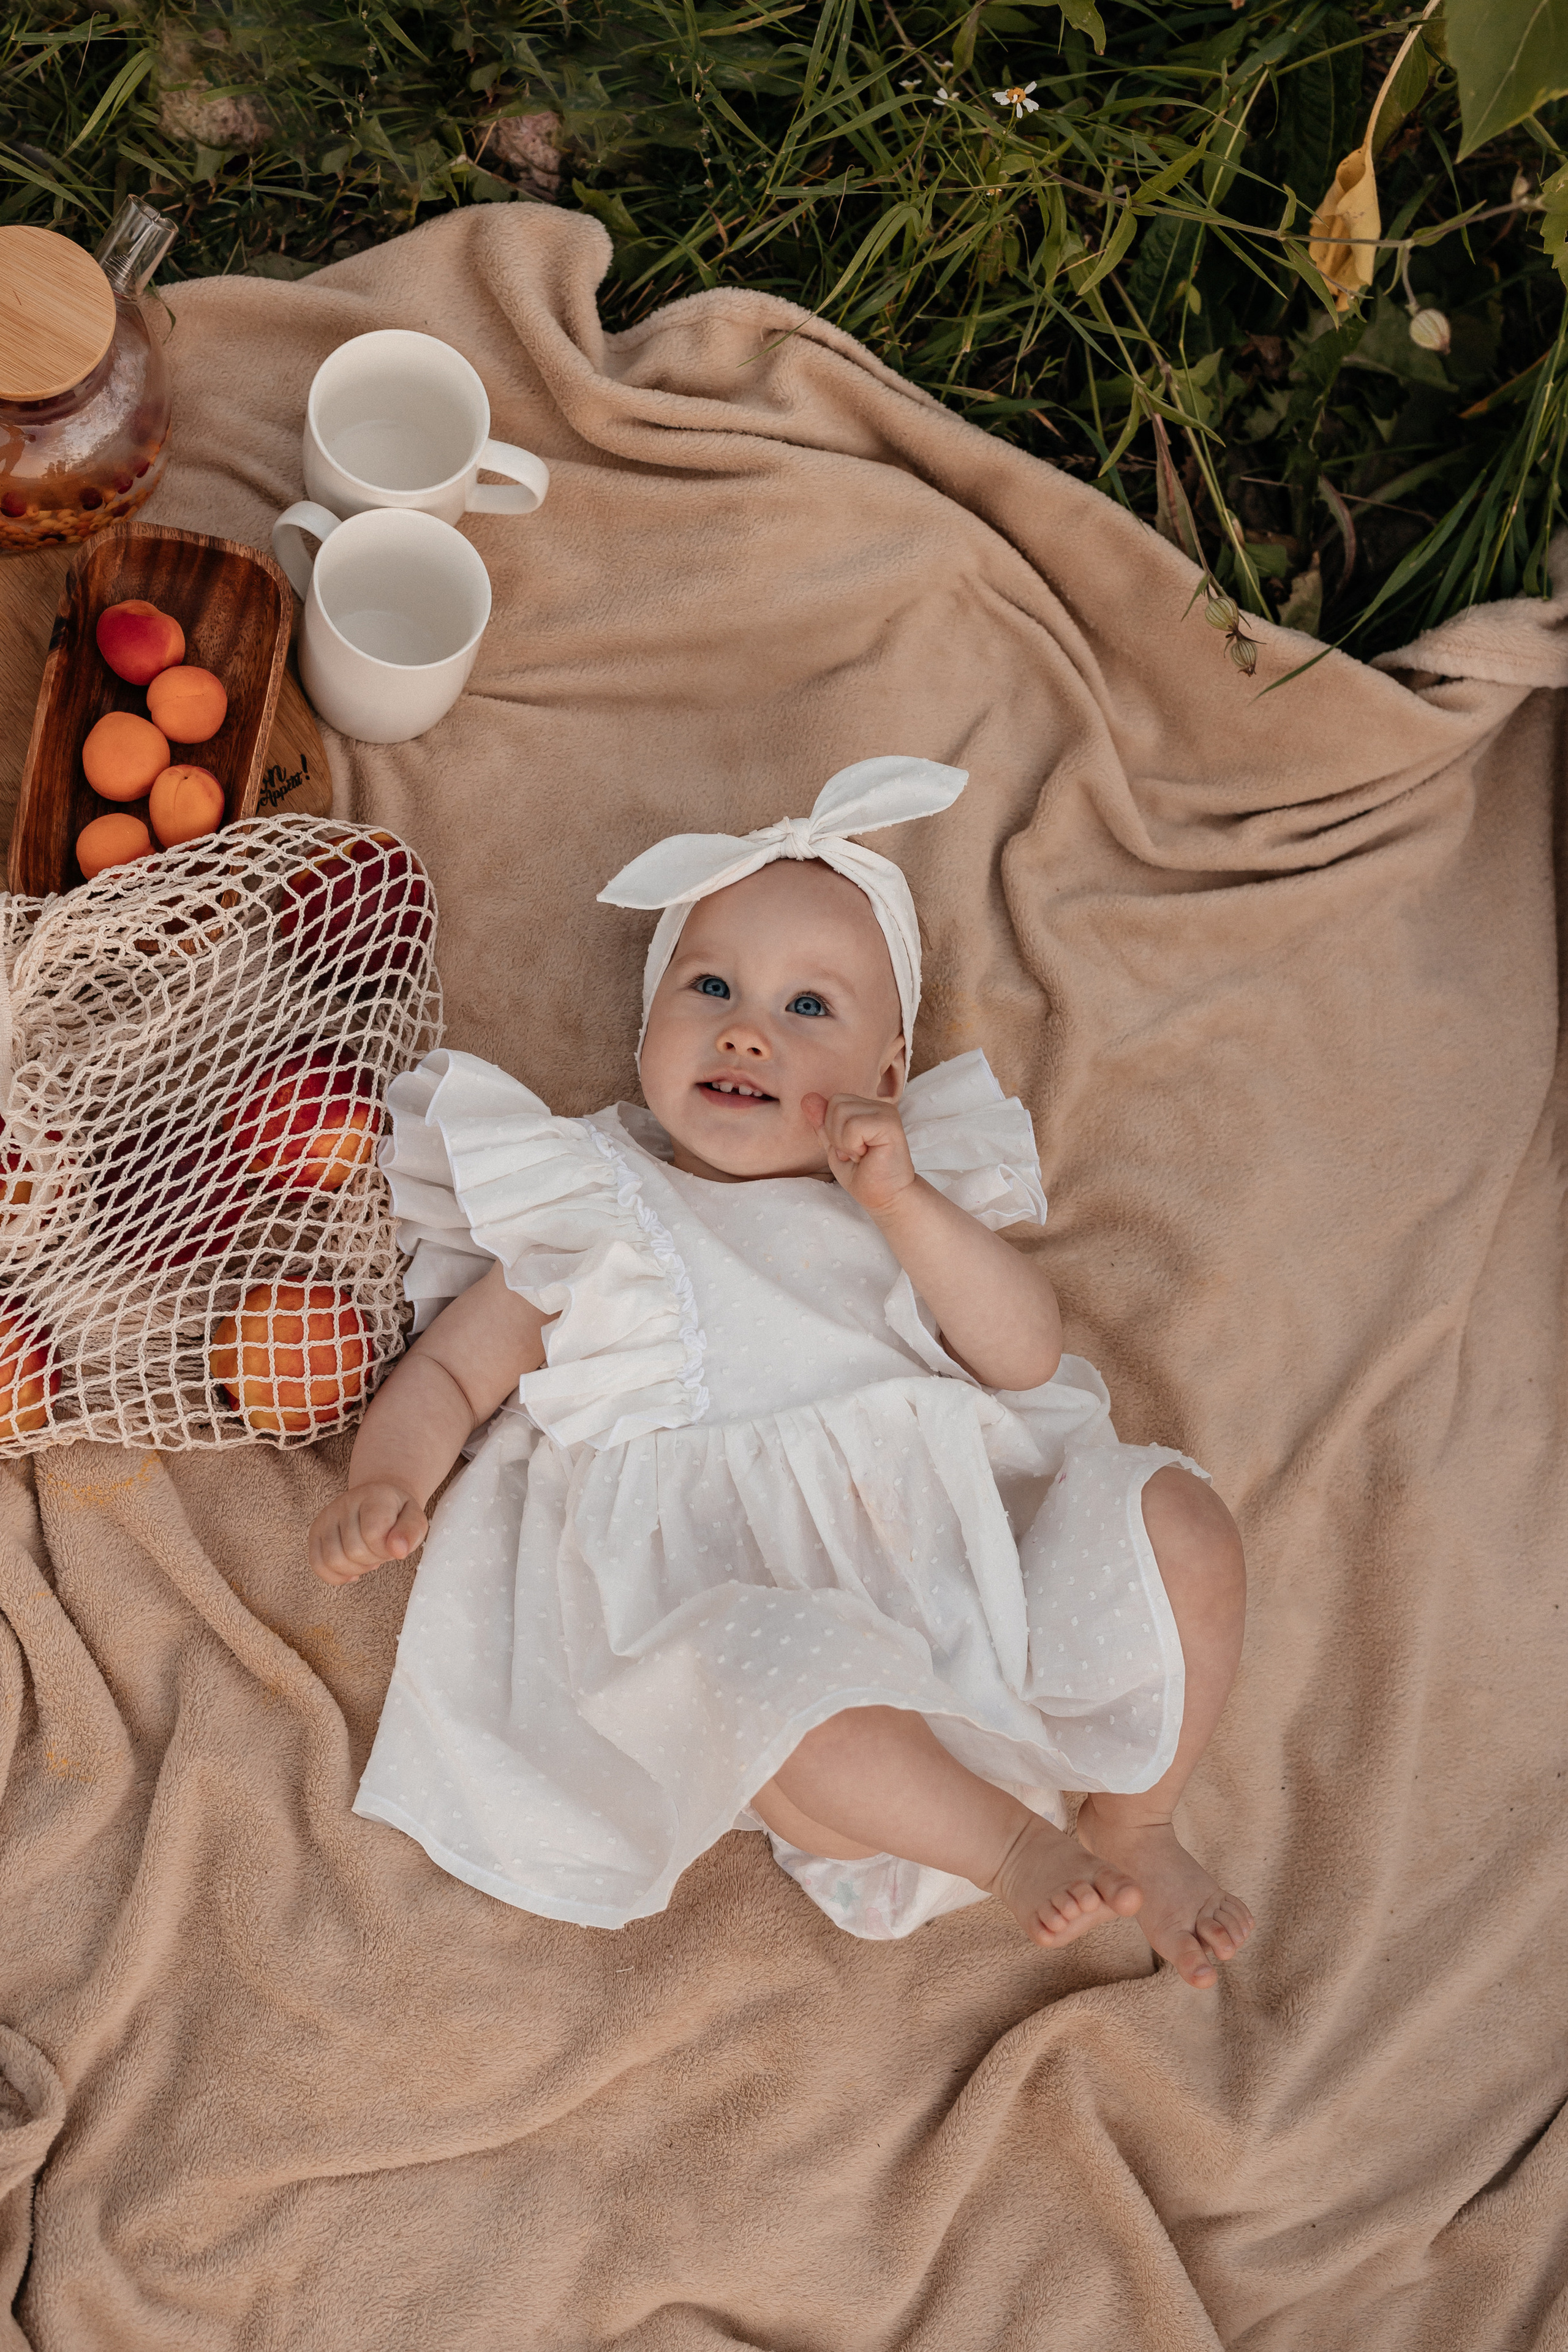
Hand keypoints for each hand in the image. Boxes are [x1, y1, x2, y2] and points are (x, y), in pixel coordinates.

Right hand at [308, 1481, 427, 1586]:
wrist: (377, 1501)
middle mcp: (345, 1502)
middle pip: (353, 1551)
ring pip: (333, 1560)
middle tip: (379, 1551)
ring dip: (354, 1568)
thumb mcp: (415, 1519)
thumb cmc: (396, 1514)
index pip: (373, 1533)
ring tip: (366, 1557)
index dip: (385, 1549)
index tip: (392, 1545)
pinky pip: (317, 1564)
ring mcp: (327, 1516)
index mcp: (374, 1496)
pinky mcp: (316, 1531)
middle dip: (371, 1560)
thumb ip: (411, 1533)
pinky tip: (351, 1569)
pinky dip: (335, 1575)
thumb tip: (398, 1551)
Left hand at [802, 1091, 917, 1217]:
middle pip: (835, 1103)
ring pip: (841, 1112)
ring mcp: (885, 1112)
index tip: (847, 1151)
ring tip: (861, 1155)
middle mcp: (878, 1105)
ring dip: (844, 1142)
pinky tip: (866, 1156)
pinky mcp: (890, 1123)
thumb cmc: (863, 1176)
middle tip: (854, 1154)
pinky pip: (853, 1126)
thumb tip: (807, 1097)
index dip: (831, 1129)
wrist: (886, 1198)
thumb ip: (822, 1123)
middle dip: (835, 1134)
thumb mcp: (834, 1147)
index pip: (833, 1101)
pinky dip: (852, 1146)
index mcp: (866, 1108)